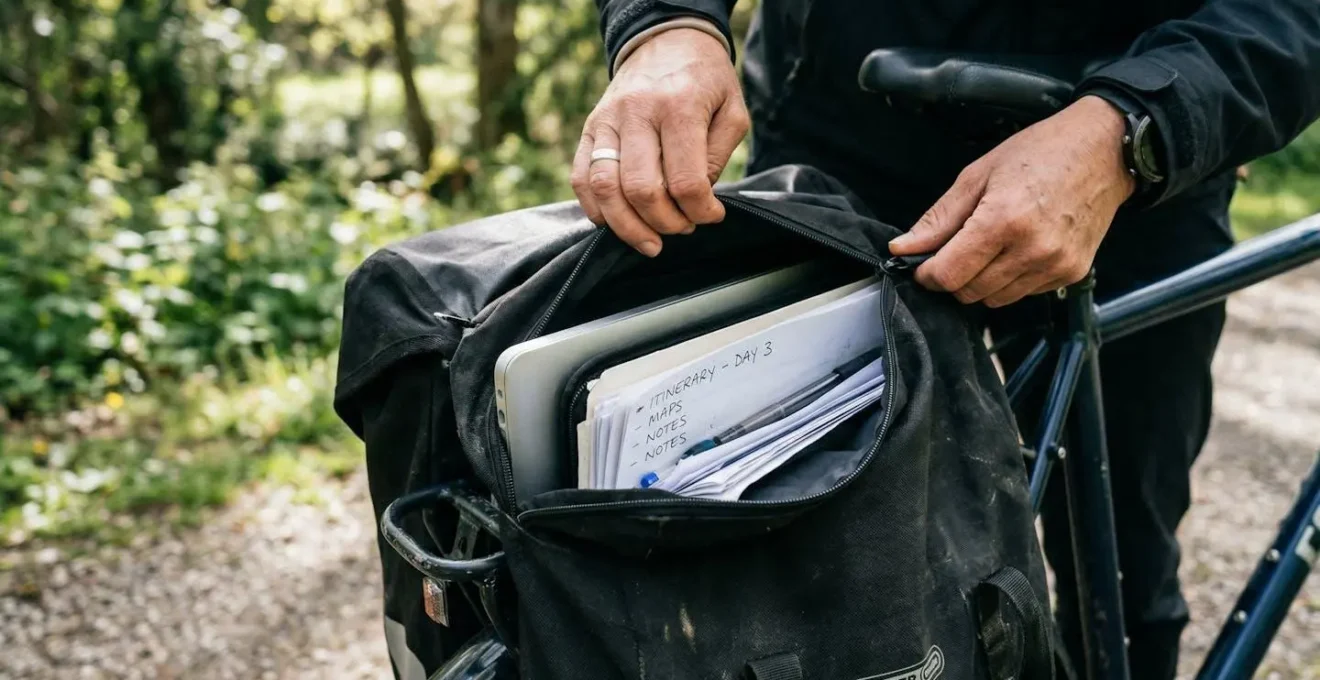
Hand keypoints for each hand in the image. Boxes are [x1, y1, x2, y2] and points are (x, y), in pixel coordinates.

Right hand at [571, 27, 749, 256]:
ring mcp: (608, 120)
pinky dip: (596, 210)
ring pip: (606, 189)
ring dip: (628, 227)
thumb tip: (696, 198)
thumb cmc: (705, 81)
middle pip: (642, 190)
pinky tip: (617, 222)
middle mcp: (638, 112)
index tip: (711, 216)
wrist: (666, 41)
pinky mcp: (590, 128)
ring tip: (650, 241)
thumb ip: (718, 157)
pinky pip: (581, 178)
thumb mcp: (732, 111)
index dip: (700, 212)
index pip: (685, 181)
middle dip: (666, 223)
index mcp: (679, 106)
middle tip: (683, 227)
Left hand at [888, 95, 1135, 306]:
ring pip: (995, 299)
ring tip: (990, 245)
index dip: (928, 274)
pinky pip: (1024, 293)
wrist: (1104, 150)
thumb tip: (903, 248)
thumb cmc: (1043, 152)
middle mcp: (1032, 249)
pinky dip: (1010, 279)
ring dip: (981, 281)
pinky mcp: (1071, 273)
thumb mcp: (979, 175)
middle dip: (953, 277)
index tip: (924, 264)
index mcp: (1003, 220)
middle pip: (969, 292)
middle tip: (956, 250)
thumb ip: (939, 218)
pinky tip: (1017, 249)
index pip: (949, 275)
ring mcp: (1055, 265)